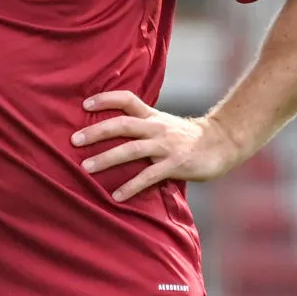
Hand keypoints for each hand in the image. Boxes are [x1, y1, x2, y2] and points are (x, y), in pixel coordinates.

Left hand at [70, 90, 252, 201]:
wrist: (222, 144)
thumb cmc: (188, 138)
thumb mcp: (164, 124)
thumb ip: (143, 126)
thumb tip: (114, 131)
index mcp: (153, 116)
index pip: (127, 99)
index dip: (106, 99)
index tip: (85, 104)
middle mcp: (157, 128)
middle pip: (122, 125)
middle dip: (96, 132)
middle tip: (74, 140)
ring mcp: (166, 146)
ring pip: (131, 149)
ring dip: (106, 158)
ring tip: (86, 168)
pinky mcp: (175, 165)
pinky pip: (148, 176)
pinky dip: (131, 186)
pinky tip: (116, 196)